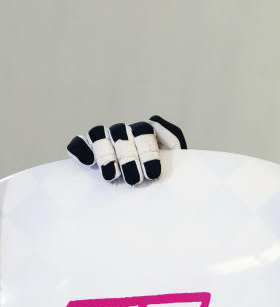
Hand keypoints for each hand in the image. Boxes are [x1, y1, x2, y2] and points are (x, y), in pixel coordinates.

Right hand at [67, 116, 186, 184]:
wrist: (156, 184)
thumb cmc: (165, 169)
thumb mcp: (175, 153)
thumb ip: (170, 136)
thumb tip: (154, 121)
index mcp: (145, 130)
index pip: (143, 131)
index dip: (147, 152)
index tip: (152, 174)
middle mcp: (123, 131)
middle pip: (120, 133)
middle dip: (128, 158)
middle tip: (134, 180)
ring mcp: (104, 139)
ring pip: (98, 134)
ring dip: (105, 155)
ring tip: (112, 176)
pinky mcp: (87, 150)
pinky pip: (78, 143)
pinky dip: (80, 149)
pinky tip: (89, 163)